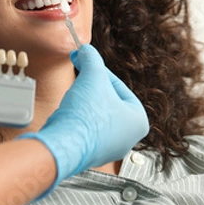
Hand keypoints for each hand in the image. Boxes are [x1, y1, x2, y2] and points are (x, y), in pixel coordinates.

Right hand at [19, 44, 148, 188]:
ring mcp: (108, 149)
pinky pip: (85, 129)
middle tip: (79, 77)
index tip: (86, 62)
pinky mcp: (89, 154)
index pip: (119, 87)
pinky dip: (76, 119)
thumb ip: (92, 58)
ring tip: (73, 98)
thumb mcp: (92, 75)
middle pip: (107, 101)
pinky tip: (68, 114)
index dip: (100, 72)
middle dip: (91, 88)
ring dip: (83, 103)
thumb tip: (87, 50)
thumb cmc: (87, 116)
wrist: (65, 144)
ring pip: (96, 116)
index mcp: (138, 121)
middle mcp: (127, 139)